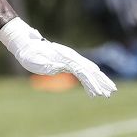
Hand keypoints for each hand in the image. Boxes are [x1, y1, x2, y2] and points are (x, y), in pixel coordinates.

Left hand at [0, 18, 116, 97]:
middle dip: (101, 82)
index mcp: (65, 57)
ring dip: (99, 80)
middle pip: (90, 70)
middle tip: (110, 93)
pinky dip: (91, 78)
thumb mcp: (35, 61)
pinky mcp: (68, 61)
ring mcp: (71, 58)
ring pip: (89, 70)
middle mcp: (71, 57)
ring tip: (109, 91)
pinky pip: (83, 70)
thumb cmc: (29, 53)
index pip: (83, 72)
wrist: (26, 43)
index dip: (91, 83)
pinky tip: (94, 86)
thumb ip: (47, 65)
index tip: (97, 93)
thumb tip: (60, 68)